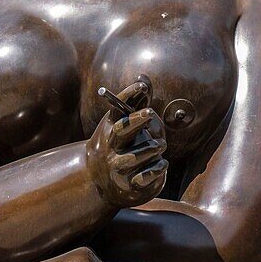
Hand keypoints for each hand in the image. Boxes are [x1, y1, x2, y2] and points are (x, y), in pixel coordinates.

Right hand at [86, 80, 167, 208]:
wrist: (99, 180)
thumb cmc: (120, 145)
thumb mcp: (125, 123)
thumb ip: (137, 103)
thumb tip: (143, 77)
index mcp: (111, 127)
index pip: (118, 108)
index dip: (130, 95)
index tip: (143, 86)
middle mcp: (110, 145)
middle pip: (122, 131)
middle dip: (135, 121)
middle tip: (151, 112)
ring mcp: (117, 165)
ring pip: (134, 156)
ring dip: (151, 149)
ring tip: (160, 145)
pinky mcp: (127, 184)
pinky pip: (143, 177)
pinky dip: (155, 170)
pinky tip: (161, 164)